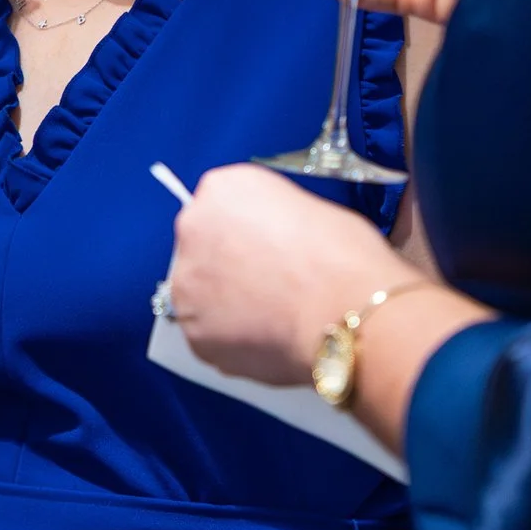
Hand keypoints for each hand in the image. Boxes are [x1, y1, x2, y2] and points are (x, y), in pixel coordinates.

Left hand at [168, 164, 420, 385]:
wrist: (344, 313)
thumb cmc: (344, 258)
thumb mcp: (310, 209)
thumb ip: (274, 222)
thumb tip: (277, 245)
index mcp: (223, 187)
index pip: (222, 205)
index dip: (249, 230)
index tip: (268, 246)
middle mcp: (192, 227)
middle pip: (204, 247)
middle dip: (230, 266)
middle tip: (270, 284)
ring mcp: (186, 283)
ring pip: (200, 295)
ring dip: (226, 305)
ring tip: (272, 319)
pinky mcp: (193, 332)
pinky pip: (209, 335)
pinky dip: (231, 341)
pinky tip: (267, 341)